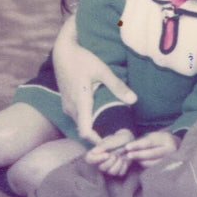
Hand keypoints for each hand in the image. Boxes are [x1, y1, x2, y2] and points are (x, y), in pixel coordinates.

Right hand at [52, 16, 137, 143]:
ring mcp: (67, 107)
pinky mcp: (67, 103)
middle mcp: (71, 108)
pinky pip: (78, 119)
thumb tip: (134, 100)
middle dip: (99, 138)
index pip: (86, 132)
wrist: (63, 52)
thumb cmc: (82, 59)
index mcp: (80, 102)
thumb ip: (117, 86)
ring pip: (80, 125)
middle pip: (84, 131)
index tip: (112, 144)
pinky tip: (100, 119)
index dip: (98, 142)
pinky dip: (88, 123)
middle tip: (117, 139)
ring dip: (93, 131)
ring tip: (111, 131)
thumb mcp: (102, 70)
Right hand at [84, 128, 134, 176]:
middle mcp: (101, 162)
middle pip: (101, 168)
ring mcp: (110, 167)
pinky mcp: (118, 171)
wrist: (128, 141)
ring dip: (118, 163)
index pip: (90, 159)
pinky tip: (125, 159)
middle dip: (110, 161)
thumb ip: (102, 146)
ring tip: (120, 156)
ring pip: (111, 172)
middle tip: (115, 154)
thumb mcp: (110, 141)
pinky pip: (120, 173)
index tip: (107, 154)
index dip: (97, 159)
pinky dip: (124, 166)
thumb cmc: (117, 139)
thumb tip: (93, 151)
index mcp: (96, 153)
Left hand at [125, 131, 180, 168]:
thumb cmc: (162, 141)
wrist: (177, 146)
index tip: (127, 147)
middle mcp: (171, 150)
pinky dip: (145, 165)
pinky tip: (140, 162)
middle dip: (138, 155)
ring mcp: (171, 160)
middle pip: (152, 154)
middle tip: (128, 155)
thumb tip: (129, 147)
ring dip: (140, 161)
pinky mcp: (168, 168)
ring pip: (152, 163)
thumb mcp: (155, 137)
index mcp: (167, 140)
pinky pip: (154, 168)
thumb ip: (144, 141)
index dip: (137, 145)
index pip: (150, 143)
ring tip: (133, 158)